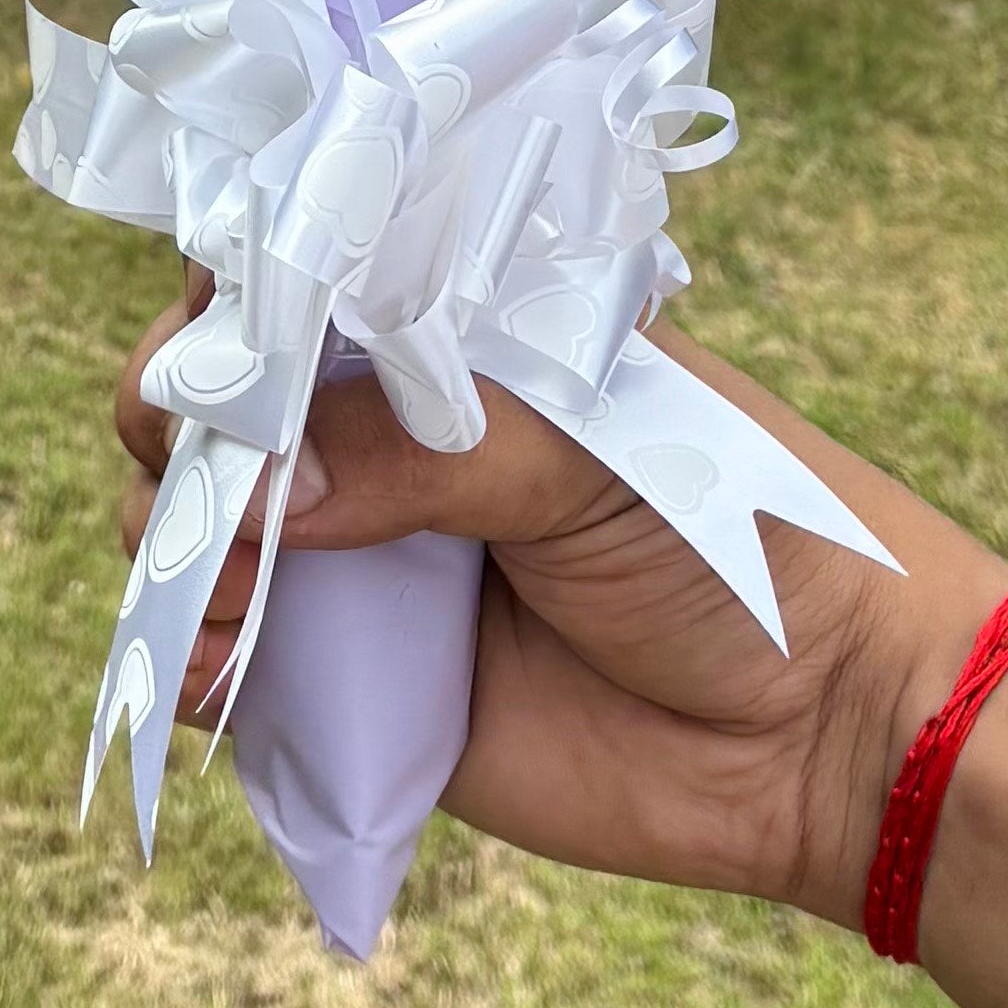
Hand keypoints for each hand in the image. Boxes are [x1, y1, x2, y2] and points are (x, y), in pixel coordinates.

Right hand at [113, 279, 1007, 927]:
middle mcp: (399, 434)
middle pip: (232, 400)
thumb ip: (425, 448)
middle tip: (196, 466)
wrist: (829, 733)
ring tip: (218, 585)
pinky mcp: (372, 687)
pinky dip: (196, 660)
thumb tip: (262, 490)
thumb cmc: (739, 532)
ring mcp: (377, 558)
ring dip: (178, 544)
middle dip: (185, 418)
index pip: (308, 275)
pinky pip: (242, 666)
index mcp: (461, 334)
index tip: (212, 326)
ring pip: (215, 529)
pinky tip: (213, 666)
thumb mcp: (586, 445)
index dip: (239, 288)